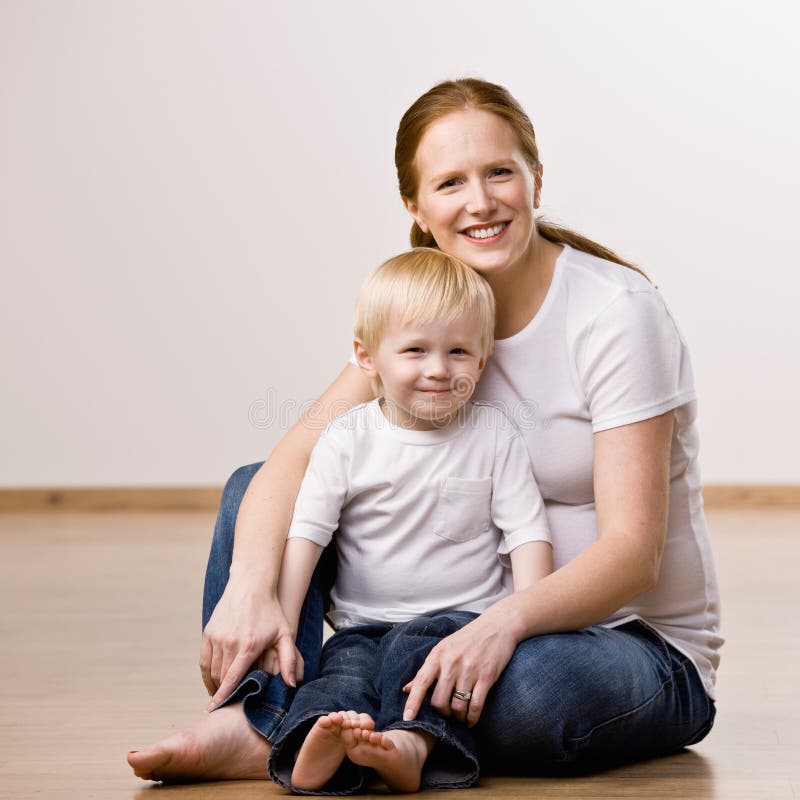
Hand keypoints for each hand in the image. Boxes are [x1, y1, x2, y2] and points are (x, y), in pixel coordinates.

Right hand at [200, 570, 300, 708]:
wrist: (251, 584)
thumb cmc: (270, 610)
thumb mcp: (285, 633)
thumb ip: (289, 659)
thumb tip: (291, 684)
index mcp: (248, 645)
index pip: (233, 679)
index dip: (224, 697)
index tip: (217, 710)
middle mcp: (230, 642)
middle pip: (222, 678)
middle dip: (223, 693)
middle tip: (228, 705)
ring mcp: (217, 636)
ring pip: (211, 670)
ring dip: (215, 685)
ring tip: (220, 695)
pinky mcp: (208, 632)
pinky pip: (204, 660)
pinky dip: (206, 673)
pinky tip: (212, 681)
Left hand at [402, 612, 517, 726]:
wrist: (496, 625)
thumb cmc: (467, 638)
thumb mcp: (443, 648)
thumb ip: (426, 670)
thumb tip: (407, 689)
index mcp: (438, 655)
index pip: (421, 682)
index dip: (413, 702)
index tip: (407, 718)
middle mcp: (451, 663)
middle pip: (439, 701)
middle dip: (442, 713)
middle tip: (447, 713)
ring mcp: (469, 670)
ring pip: (457, 706)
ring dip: (458, 717)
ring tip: (460, 717)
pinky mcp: (486, 676)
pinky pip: (476, 705)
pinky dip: (472, 718)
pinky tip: (471, 720)